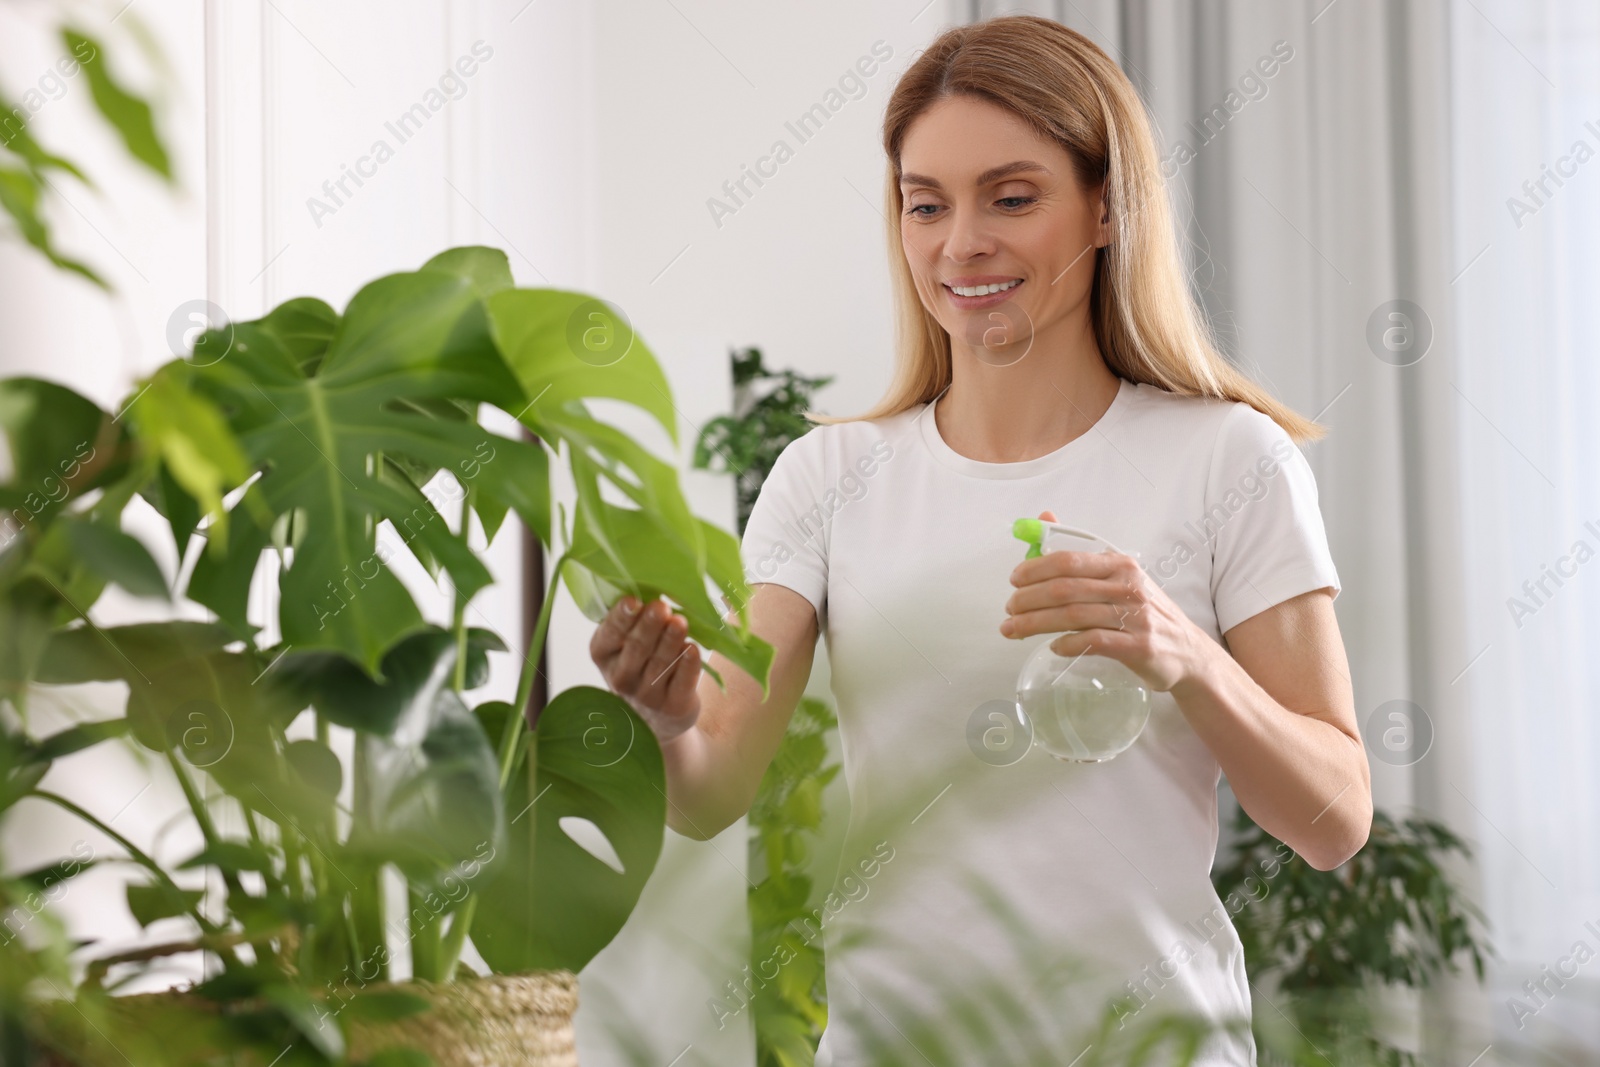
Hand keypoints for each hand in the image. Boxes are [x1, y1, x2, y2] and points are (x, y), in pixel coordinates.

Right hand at [589, 596, 702, 743]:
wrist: (658, 713)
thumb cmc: (642, 661)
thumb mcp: (627, 641)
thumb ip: (636, 617)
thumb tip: (656, 586)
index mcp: (603, 653)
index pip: (610, 634)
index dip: (621, 618)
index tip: (633, 601)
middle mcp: (620, 677)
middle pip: (636, 648)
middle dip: (649, 626)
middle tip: (661, 606)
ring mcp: (646, 695)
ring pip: (660, 663)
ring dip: (670, 641)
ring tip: (680, 622)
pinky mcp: (673, 706)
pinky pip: (682, 682)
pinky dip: (688, 665)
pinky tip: (693, 649)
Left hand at [999, 510, 1206, 692]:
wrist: (1188, 652)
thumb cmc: (1143, 612)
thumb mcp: (1118, 577)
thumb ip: (1080, 554)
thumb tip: (1043, 518)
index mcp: (1120, 564)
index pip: (1068, 560)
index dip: (1034, 569)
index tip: (1013, 580)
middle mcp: (1128, 586)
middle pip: (1064, 589)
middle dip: (1028, 599)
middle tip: (1008, 609)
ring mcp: (1135, 617)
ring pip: (1073, 616)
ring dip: (1035, 624)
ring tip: (1013, 630)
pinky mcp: (1138, 647)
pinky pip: (1093, 642)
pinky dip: (1067, 644)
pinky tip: (1052, 647)